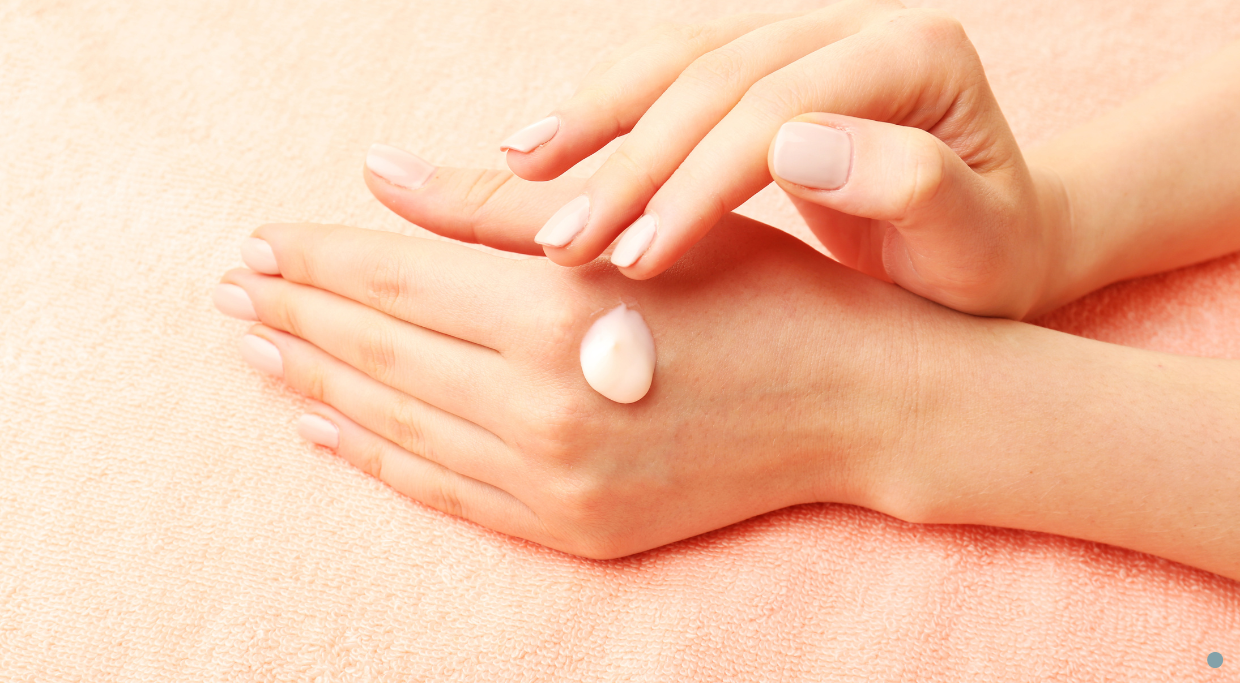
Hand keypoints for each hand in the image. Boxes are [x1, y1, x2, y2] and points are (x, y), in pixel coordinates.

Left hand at [213, 173, 977, 558]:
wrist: (861, 405)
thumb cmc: (765, 292)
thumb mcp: (639, 224)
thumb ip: (496, 207)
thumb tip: (379, 172)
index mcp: (556, 317)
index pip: (393, 277)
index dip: (316, 255)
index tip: (256, 239)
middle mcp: (542, 411)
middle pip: (378, 351)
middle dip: (296, 313)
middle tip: (229, 290)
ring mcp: (555, 484)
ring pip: (397, 424)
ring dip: (318, 382)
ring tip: (258, 348)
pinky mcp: (574, 529)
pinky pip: (444, 493)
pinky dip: (376, 458)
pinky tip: (327, 427)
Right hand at [444, 0, 1070, 319]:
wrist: (990, 240)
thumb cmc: (985, 260)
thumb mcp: (976, 244)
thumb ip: (913, 188)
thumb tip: (799, 147)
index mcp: (918, 54)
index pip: (781, 108)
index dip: (698, 181)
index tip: (637, 260)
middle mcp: (853, 27)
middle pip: (716, 74)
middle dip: (630, 160)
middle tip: (563, 245)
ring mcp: (802, 38)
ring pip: (677, 58)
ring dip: (594, 116)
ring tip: (514, 171)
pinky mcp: (762, 66)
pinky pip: (669, 75)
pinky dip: (605, 113)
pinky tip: (543, 150)